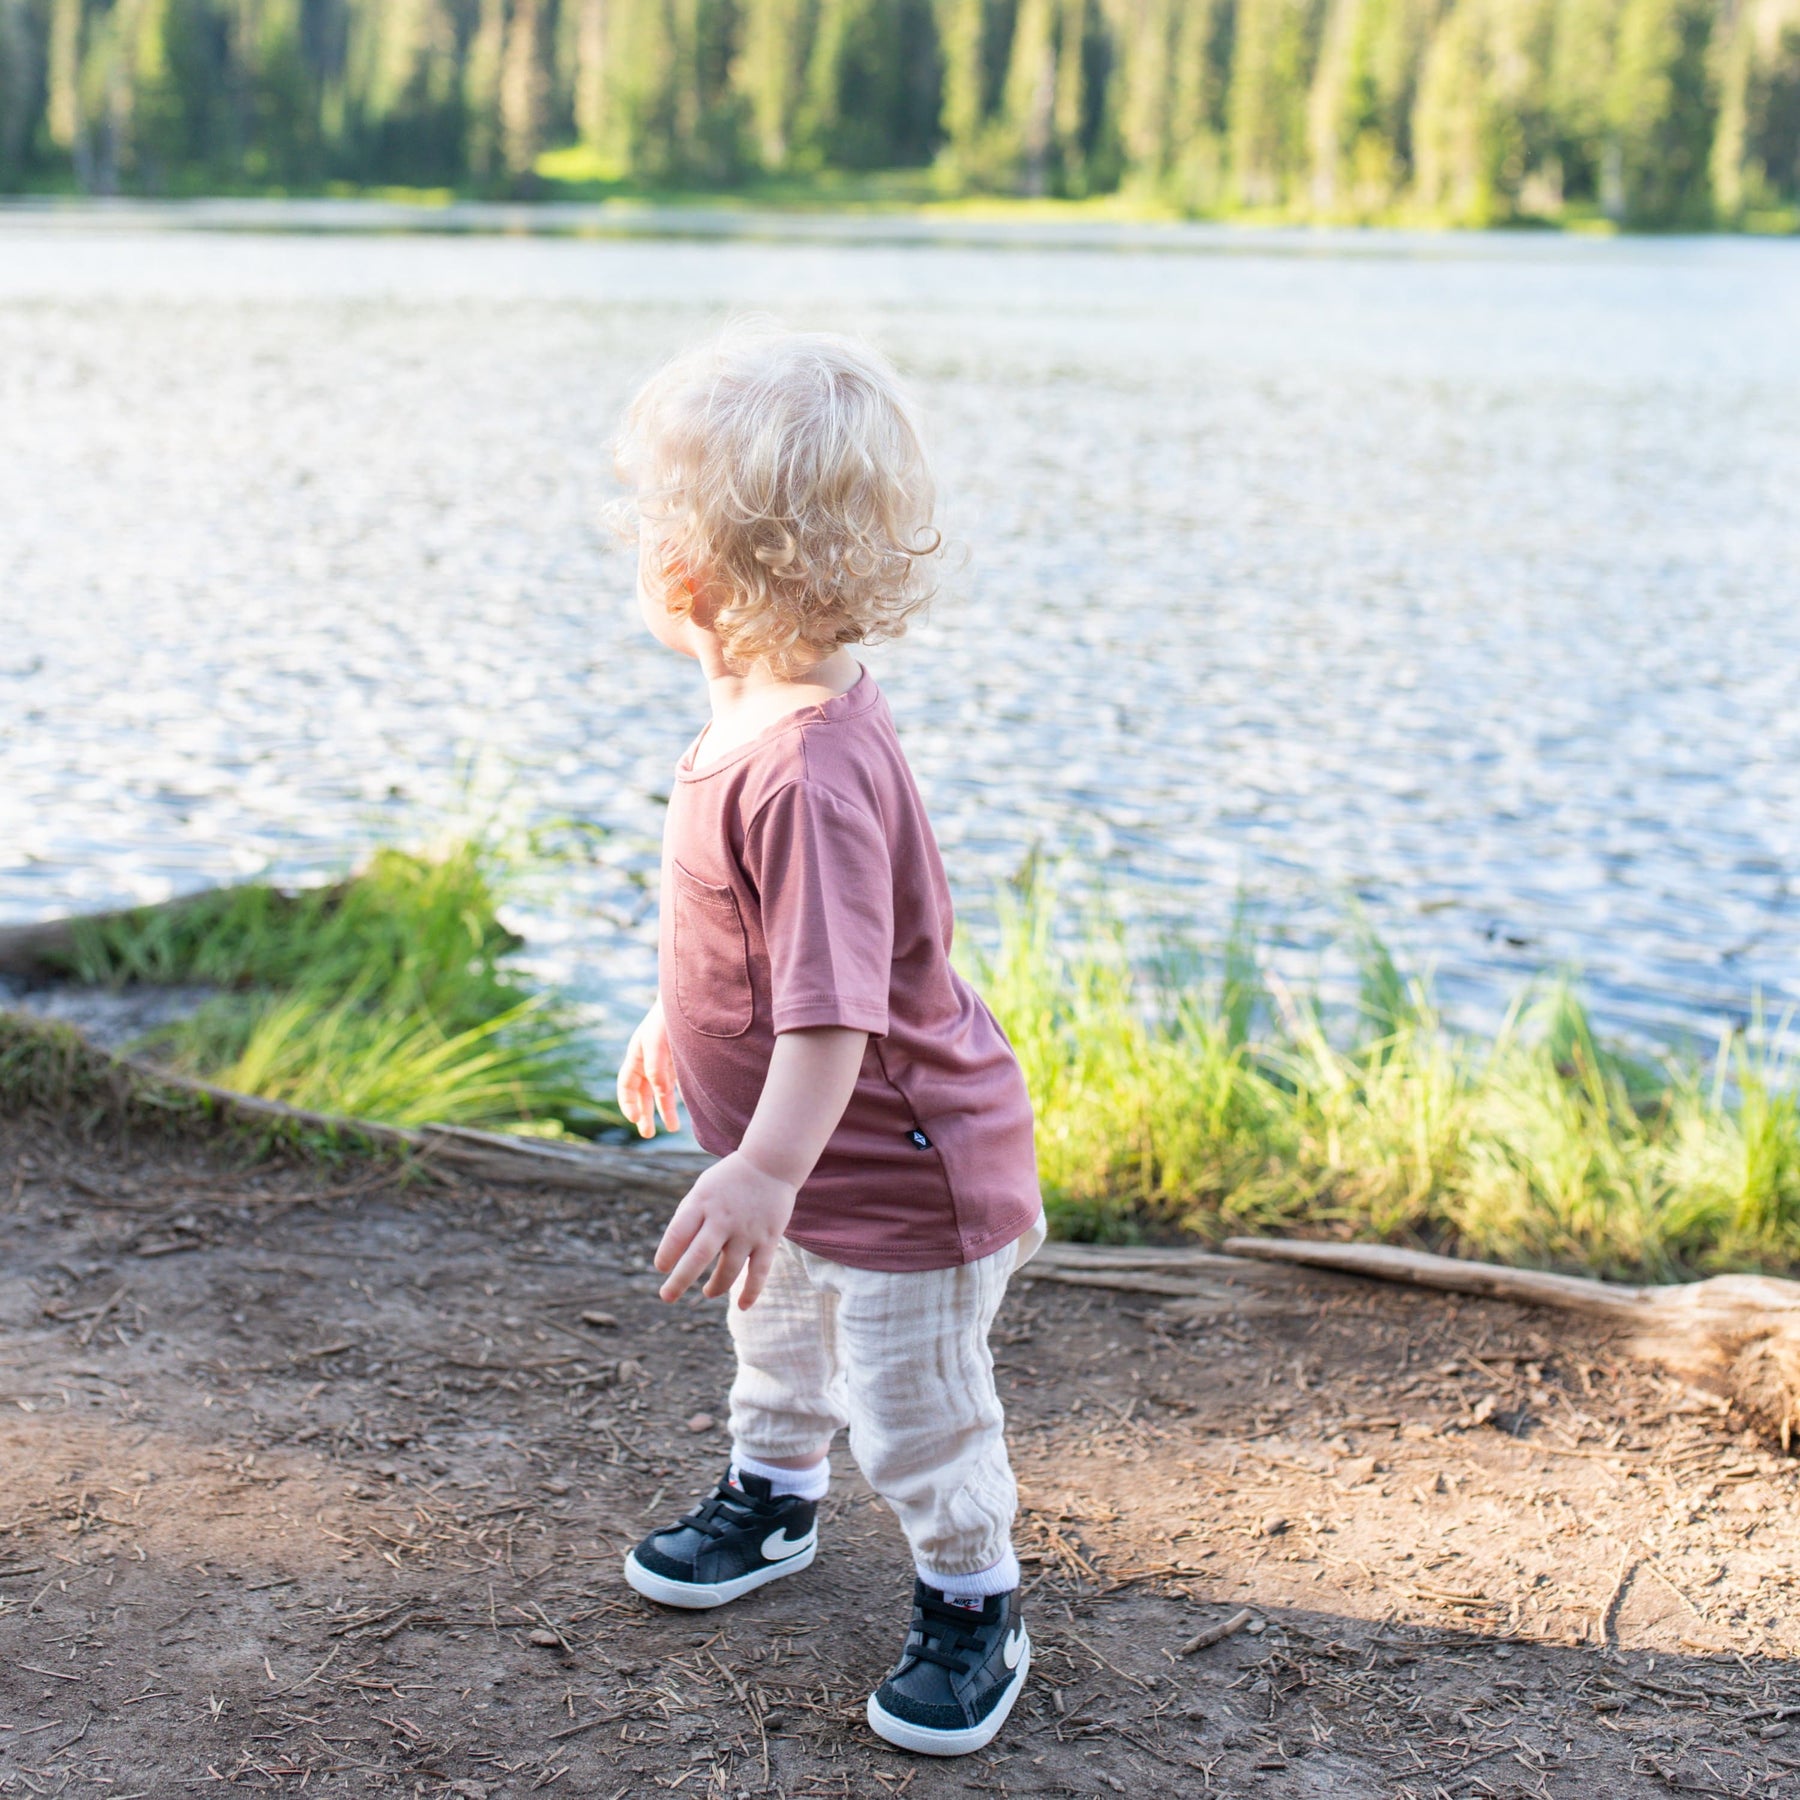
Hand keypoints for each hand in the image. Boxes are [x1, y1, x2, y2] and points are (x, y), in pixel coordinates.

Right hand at [617, 998, 678, 1137]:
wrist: (688, 999)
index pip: (626, 1085)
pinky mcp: (679, 1062)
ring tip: (673, 1129)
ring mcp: (663, 1061)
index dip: (627, 1103)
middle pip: (642, 1093)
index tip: (634, 1118)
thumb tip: (661, 1093)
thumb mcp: (659, 1043)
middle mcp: (647, 1060)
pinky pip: (674, 1085)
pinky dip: (676, 1098)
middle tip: (646, 1134)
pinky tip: (684, 1108)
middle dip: (644, 1113)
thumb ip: (657, 1068)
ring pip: (660, 1091)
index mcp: (636, 1055)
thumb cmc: (669, 1019)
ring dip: (664, 1110)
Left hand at [654, 1152, 796, 1309]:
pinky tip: (742, 1306)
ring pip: (728, 1270)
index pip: (677, 1234)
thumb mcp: (702, 1189)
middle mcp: (723, 1218)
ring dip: (714, 1287)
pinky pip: (759, 1272)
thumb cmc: (728, 1180)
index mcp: (702, 1202)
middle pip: (698, 1256)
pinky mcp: (768, 1239)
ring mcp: (747, 1230)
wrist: (771, 1162)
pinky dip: (751, 1292)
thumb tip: (674, 1253)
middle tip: (667, 1296)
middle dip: (680, 1281)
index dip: (667, 1255)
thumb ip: (687, 1217)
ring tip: (707, 1292)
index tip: (662, 1268)